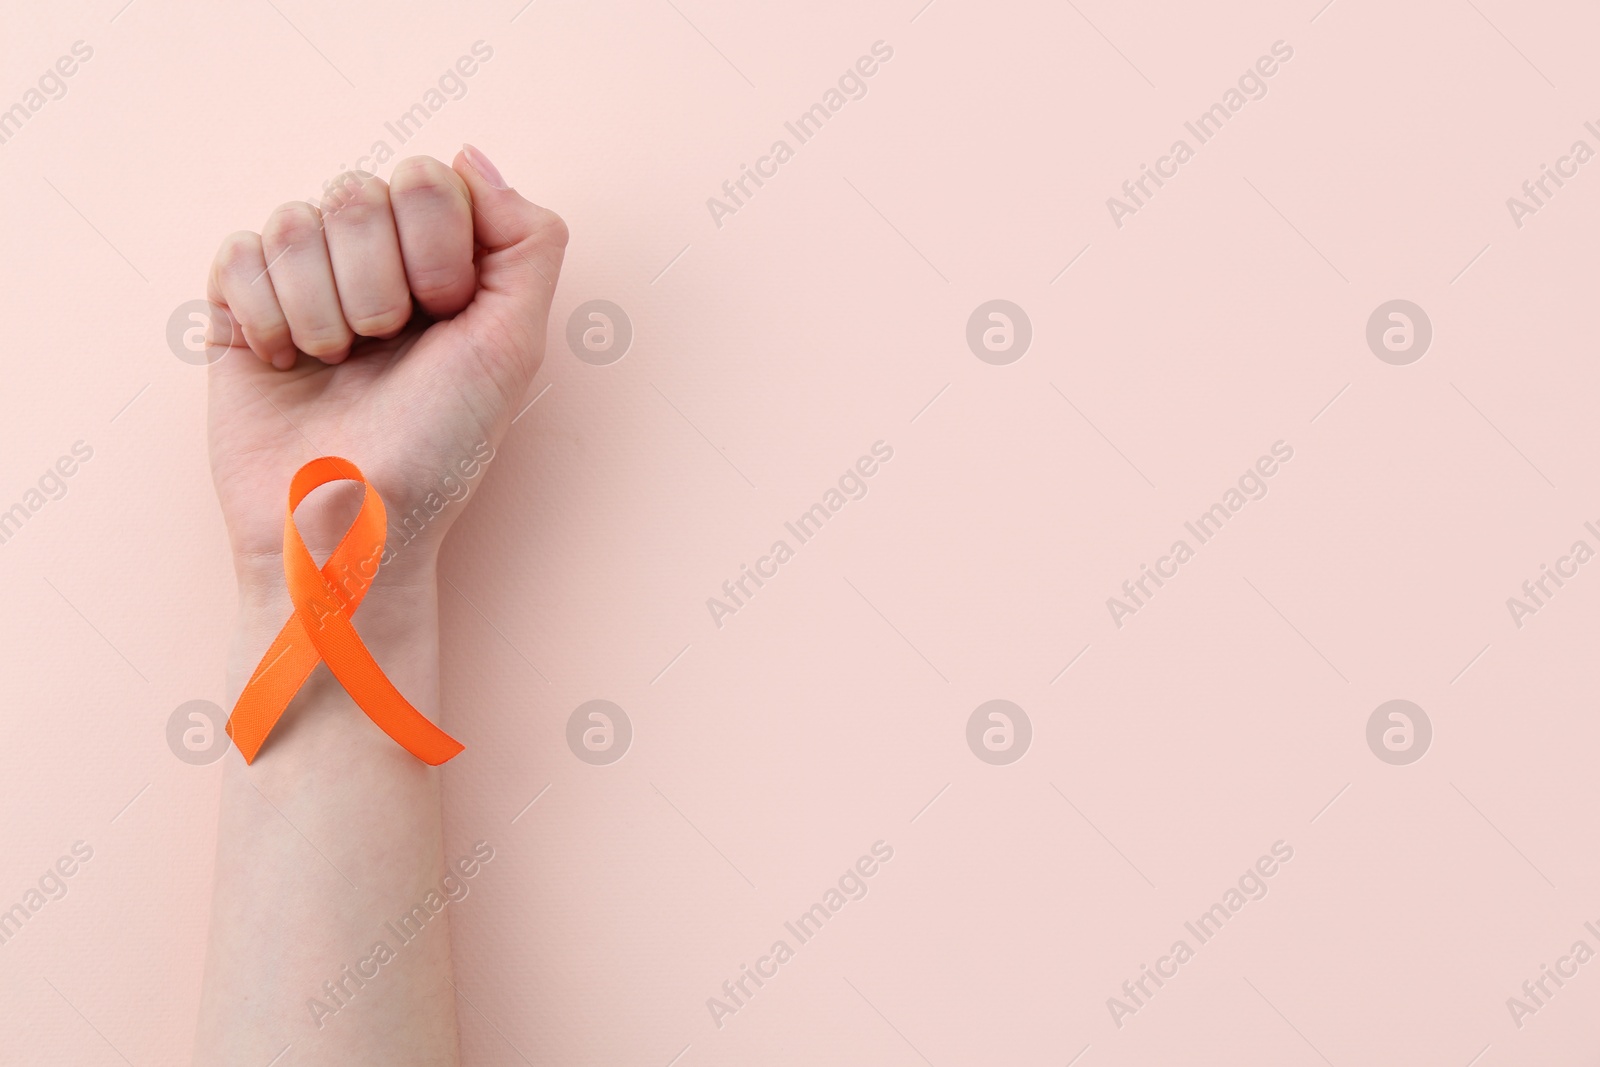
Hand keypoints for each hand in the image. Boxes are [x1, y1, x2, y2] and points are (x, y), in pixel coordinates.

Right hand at [204, 146, 566, 593]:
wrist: (348, 520)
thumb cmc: (438, 445)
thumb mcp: (514, 346)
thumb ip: (525, 240)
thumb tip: (470, 155)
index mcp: (442, 260)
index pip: (428, 177)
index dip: (435, 249)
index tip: (443, 318)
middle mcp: (374, 260)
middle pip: (358, 190)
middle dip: (377, 285)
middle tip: (383, 349)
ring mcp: (305, 279)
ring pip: (296, 220)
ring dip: (322, 310)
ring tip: (335, 367)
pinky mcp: (238, 306)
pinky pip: (240, 252)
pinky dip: (266, 318)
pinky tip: (285, 365)